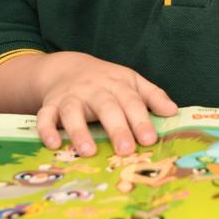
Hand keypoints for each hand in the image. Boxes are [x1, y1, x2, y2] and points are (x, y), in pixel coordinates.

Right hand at [33, 52, 177, 156]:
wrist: (67, 67)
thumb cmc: (106, 81)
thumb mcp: (131, 82)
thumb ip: (152, 96)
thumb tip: (173, 112)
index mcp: (117, 84)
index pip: (132, 101)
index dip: (141, 120)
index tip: (150, 139)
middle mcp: (94, 89)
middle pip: (106, 106)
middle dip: (117, 128)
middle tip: (126, 149)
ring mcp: (71, 97)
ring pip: (73, 111)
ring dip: (79, 131)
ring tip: (89, 151)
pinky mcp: (50, 105)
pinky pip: (45, 116)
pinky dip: (46, 129)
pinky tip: (53, 145)